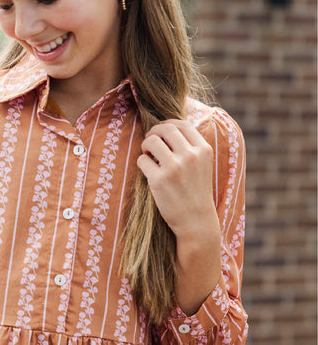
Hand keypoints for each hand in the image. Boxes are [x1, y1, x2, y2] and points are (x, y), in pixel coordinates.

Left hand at [137, 119, 216, 238]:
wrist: (195, 220)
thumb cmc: (196, 191)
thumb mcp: (202, 165)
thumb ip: (190, 147)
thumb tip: (166, 129)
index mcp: (203, 150)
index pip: (182, 124)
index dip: (168, 125)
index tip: (161, 132)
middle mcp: (190, 156)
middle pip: (165, 129)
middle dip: (154, 132)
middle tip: (150, 142)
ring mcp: (174, 167)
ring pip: (151, 141)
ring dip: (146, 145)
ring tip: (148, 155)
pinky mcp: (158, 180)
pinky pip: (142, 160)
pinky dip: (142, 162)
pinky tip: (148, 171)